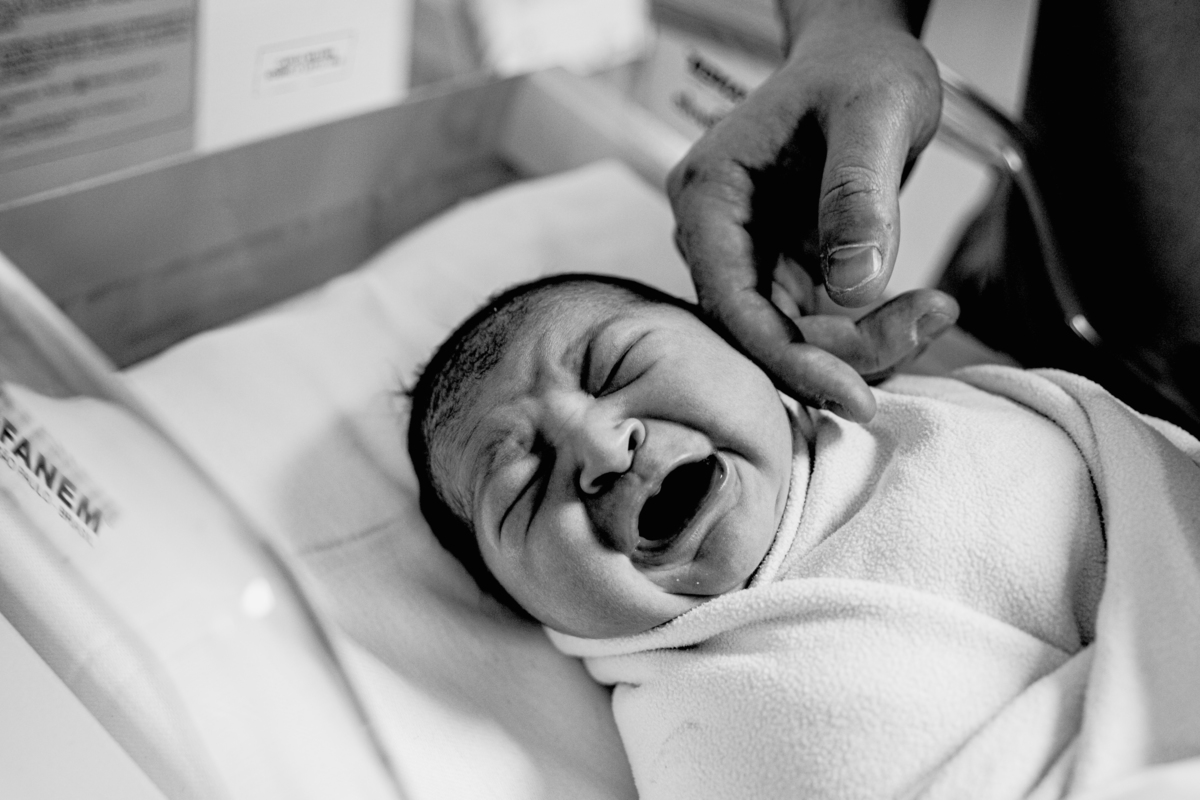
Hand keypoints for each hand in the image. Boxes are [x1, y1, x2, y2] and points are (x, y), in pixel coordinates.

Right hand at [667, 5, 949, 420]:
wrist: (862, 55)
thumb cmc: (859, 66)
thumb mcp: (873, 111)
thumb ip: (859, 194)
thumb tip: (856, 287)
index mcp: (710, 194)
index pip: (732, 302)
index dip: (787, 358)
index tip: (851, 394)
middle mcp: (717, 234)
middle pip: (762, 331)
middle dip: (840, 352)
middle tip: (924, 325)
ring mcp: (749, 254)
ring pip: (792, 337)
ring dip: (861, 345)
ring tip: (933, 312)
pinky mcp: (783, 268)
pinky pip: (816, 324)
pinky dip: (866, 332)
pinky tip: (916, 314)